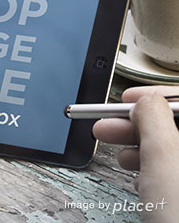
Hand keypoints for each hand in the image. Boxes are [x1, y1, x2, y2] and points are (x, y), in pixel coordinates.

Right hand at [93, 85, 178, 221]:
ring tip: (119, 157)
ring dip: (140, 150)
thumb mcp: (164, 155)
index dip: (153, 97)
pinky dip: (152, 172)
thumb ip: (152, 117)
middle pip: (175, 127)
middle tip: (106, 127)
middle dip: (136, 126)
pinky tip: (139, 179)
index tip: (126, 99)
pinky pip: (173, 173)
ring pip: (171, 151)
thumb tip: (144, 102)